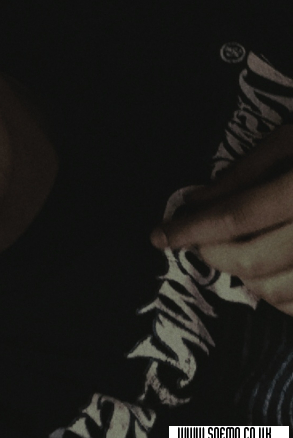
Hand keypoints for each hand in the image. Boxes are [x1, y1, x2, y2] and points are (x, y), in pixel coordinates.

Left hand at [150, 124, 292, 315]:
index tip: (157, 236)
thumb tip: (195, 200)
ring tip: (230, 251)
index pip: (235, 216)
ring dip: (239, 276)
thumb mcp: (292, 141)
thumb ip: (243, 172)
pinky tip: (265, 272)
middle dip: (209, 253)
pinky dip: (274, 296)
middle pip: (250, 260)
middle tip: (194, 240)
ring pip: (275, 291)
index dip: (189, 228)